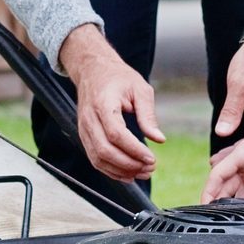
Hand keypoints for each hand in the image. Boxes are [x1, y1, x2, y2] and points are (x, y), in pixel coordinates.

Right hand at [59, 26, 162, 180]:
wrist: (93, 70)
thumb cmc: (117, 77)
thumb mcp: (139, 89)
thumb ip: (148, 115)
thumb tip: (159, 139)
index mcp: (103, 104)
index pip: (115, 134)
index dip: (133, 150)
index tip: (151, 158)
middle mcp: (89, 119)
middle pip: (104, 151)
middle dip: (129, 164)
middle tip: (150, 167)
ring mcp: (84, 129)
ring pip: (97, 159)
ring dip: (121, 171)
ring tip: (142, 172)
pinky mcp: (84, 136)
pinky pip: (95, 159)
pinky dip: (111, 170)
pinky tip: (128, 173)